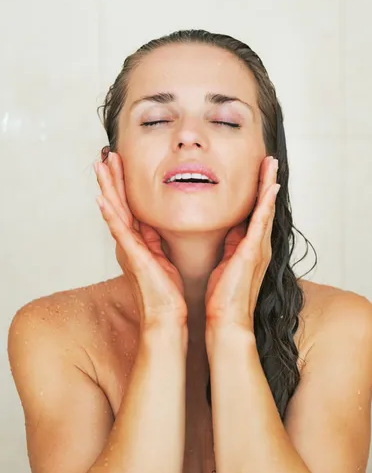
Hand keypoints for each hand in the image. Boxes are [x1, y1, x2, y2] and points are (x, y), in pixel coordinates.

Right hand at [94, 152, 187, 330]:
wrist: (167, 317)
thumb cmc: (168, 292)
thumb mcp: (166, 257)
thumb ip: (162, 240)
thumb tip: (170, 222)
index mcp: (139, 242)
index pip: (129, 207)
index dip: (123, 185)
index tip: (121, 164)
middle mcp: (130, 243)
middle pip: (118, 204)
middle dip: (112, 179)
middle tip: (106, 156)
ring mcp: (129, 249)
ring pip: (115, 212)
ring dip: (107, 188)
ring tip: (100, 167)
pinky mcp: (133, 257)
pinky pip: (119, 232)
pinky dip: (110, 215)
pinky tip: (102, 199)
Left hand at [205, 156, 279, 332]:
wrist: (226, 323)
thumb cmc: (223, 299)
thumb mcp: (224, 264)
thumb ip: (228, 247)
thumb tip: (225, 232)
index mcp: (249, 248)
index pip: (255, 214)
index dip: (259, 193)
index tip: (260, 174)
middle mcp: (258, 246)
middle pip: (265, 207)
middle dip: (268, 183)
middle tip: (270, 160)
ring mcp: (258, 249)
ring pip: (266, 209)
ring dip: (269, 186)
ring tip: (272, 165)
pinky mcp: (252, 253)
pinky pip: (261, 222)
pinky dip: (267, 203)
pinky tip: (270, 187)